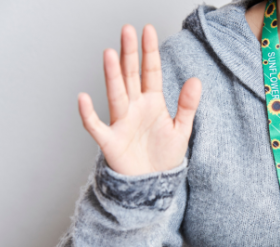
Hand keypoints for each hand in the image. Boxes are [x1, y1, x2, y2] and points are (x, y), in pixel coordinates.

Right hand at [78, 24, 200, 175]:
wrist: (153, 183)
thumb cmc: (165, 156)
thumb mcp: (181, 129)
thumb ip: (187, 105)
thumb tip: (196, 79)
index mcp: (152, 103)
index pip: (151, 72)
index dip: (150, 52)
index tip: (147, 30)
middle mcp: (135, 108)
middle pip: (130, 77)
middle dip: (129, 54)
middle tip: (126, 30)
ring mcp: (121, 122)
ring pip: (115, 94)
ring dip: (112, 76)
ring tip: (109, 54)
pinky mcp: (110, 141)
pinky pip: (96, 126)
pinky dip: (88, 114)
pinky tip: (83, 99)